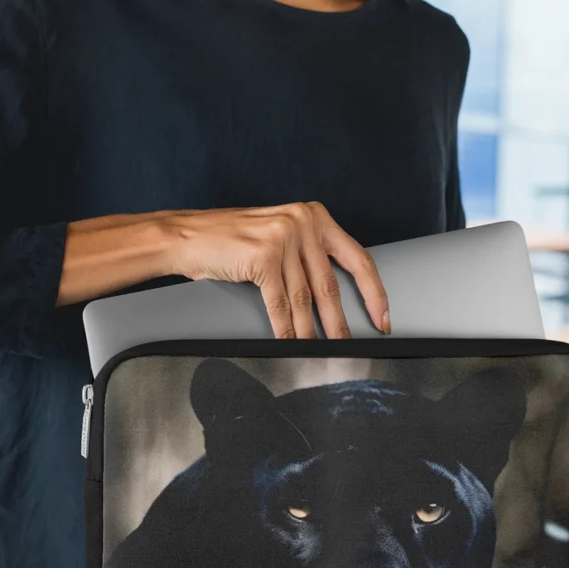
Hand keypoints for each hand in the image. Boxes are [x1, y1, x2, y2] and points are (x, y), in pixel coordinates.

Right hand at [162, 200, 390, 339]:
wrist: (187, 236)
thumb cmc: (230, 240)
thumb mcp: (279, 236)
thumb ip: (307, 256)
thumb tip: (333, 299)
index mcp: (314, 216)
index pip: (357, 258)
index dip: (373, 292)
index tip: (382, 317)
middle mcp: (303, 222)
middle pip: (330, 284)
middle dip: (340, 322)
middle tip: (350, 346)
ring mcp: (283, 237)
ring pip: (304, 298)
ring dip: (312, 332)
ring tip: (320, 351)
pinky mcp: (263, 256)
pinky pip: (279, 303)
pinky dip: (285, 328)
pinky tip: (290, 342)